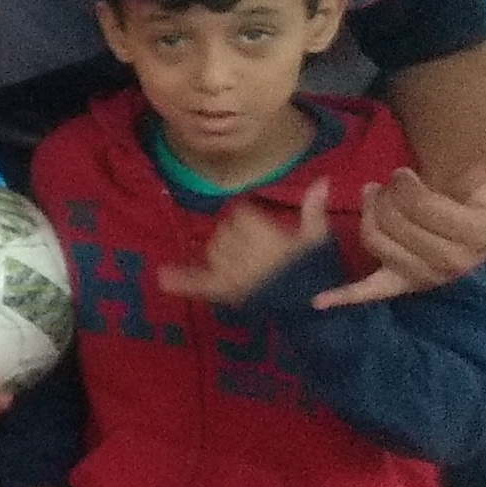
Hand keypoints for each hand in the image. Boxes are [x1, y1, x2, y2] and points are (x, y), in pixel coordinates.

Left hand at [162, 178, 332, 313]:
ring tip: (240, 257)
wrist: (310, 307)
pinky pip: (200, 283)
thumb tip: (322, 179)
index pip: (240, 213)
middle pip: (224, 231)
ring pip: (213, 251)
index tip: (257, 220)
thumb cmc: (315, 268)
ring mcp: (232, 274)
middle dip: (235, 234)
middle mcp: (244, 253)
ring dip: (221, 251)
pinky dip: (182, 280)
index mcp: (266, 237)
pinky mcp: (226, 292)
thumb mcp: (318, 237)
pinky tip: (163, 276)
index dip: (247, 215)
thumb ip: (313, 208)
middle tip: (253, 243)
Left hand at [324, 127, 485, 306]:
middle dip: (384, 197)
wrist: (472, 230)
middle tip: (384, 182)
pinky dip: (344, 297)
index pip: (422, 207)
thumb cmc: (481, 199)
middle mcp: (449, 263)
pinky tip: (319, 300)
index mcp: (473, 236)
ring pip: (375, 241)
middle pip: (395, 224)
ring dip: (367, 214)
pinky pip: (370, 293)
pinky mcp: (399, 285)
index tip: (402, 173)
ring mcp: (423, 277)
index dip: (406, 186)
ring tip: (372, 196)